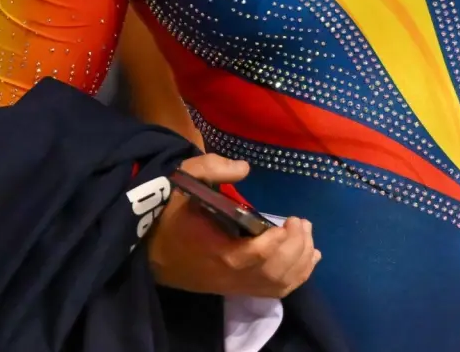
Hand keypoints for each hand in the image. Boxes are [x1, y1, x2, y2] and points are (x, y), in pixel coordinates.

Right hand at [147, 154, 319, 297]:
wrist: (151, 252)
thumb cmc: (170, 215)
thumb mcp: (184, 181)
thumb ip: (212, 169)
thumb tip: (244, 168)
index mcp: (217, 251)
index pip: (255, 256)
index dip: (278, 241)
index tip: (289, 220)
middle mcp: (230, 275)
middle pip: (273, 272)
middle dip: (295, 247)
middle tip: (302, 222)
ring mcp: (235, 286)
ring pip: (278, 285)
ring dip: (301, 262)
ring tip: (307, 235)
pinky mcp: (238, 289)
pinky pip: (274, 292)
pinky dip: (297, 277)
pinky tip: (309, 258)